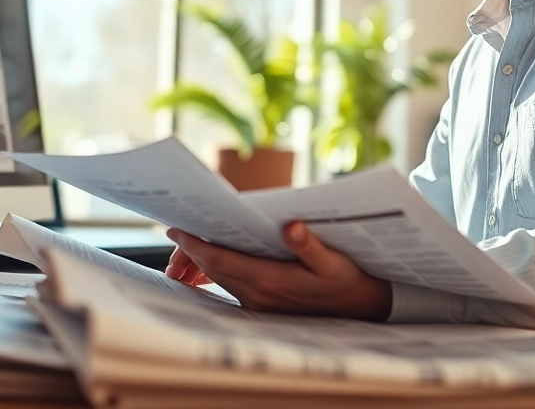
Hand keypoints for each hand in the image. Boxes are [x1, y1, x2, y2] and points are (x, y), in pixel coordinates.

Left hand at [164, 222, 391, 320]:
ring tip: (186, 239)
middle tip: (174, 227)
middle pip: (212, 269)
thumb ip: (310, 245)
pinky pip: (228, 283)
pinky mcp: (261, 302)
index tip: (175, 229)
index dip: (195, 245)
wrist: (359, 307)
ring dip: (200, 260)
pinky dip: (215, 269)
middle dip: (190, 250)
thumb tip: (291, 226)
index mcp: (270, 281)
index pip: (220, 261)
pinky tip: (210, 256)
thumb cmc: (346, 280)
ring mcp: (258, 301)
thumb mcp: (334, 261)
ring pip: (218, 277)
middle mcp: (258, 294)